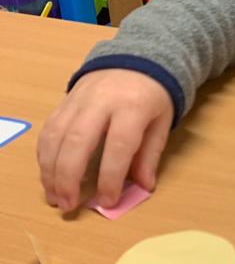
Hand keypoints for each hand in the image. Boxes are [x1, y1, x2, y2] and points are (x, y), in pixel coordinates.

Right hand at [37, 70, 173, 212]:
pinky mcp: (64, 100)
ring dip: (50, 170)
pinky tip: (49, 175)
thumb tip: (143, 187)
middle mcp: (102, 100)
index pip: (118, 145)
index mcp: (133, 106)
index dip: (110, 177)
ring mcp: (79, 98)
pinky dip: (45, 155)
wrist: (137, 58)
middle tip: (68, 205)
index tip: (107, 201)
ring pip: (56, 135)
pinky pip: (49, 128)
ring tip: (54, 197)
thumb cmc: (153, 95)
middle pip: (77, 140)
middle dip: (68, 177)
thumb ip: (150, 155)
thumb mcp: (162, 122)